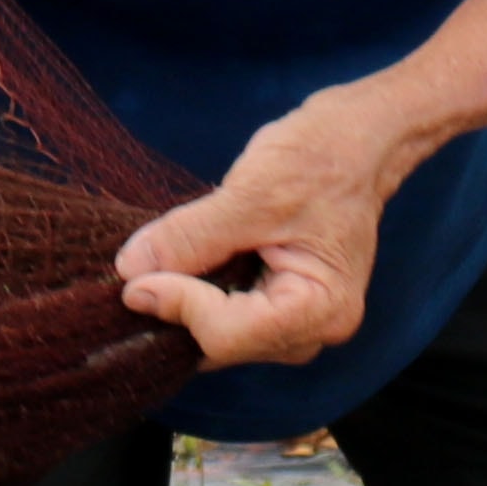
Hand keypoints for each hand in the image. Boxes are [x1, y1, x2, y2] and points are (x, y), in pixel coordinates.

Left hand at [117, 93, 419, 371]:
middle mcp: (316, 329)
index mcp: (322, 308)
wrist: (357, 140)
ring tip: (162, 265)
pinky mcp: (284, 309)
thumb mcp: (250, 192)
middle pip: (224, 345)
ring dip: (186, 306)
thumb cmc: (320, 158)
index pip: (227, 333)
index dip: (176, 304)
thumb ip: (190, 237)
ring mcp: (302, 323)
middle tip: (137, 271)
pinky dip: (200, 297)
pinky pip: (229, 319)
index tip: (134, 273)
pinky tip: (186, 267)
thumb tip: (130, 271)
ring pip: (221, 337)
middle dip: (178, 311)